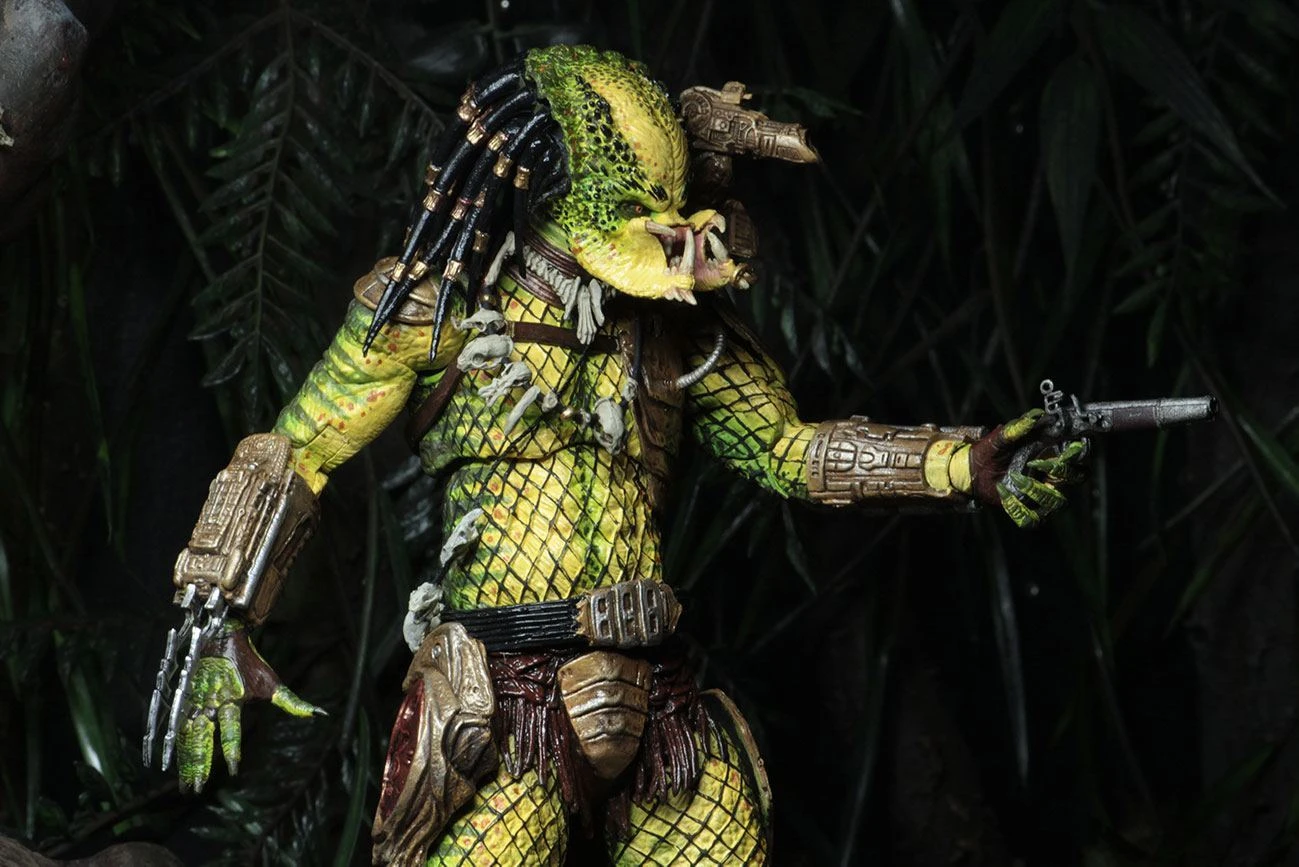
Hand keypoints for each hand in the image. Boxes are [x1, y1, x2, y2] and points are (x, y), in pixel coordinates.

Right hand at [176, 621, 323, 792]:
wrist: (223, 635)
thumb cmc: (250, 663)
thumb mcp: (271, 684)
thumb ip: (292, 703)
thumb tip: (319, 714)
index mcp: (232, 699)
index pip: (232, 730)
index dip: (233, 750)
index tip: (235, 770)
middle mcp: (210, 702)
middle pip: (202, 739)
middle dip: (200, 765)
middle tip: (197, 789)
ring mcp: (194, 701)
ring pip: (187, 737)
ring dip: (186, 761)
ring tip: (185, 784)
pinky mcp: (183, 700)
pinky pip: (176, 727)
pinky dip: (175, 747)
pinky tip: (172, 764)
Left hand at [967, 408, 1086, 527]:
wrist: (971, 469)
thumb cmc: (990, 450)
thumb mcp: (1000, 437)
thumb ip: (1017, 428)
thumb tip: (1035, 416)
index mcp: (1050, 455)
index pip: (1079, 457)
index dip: (1079, 453)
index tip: (1071, 447)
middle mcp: (1049, 475)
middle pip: (1076, 478)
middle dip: (1064, 472)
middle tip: (1042, 464)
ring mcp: (1039, 492)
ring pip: (1058, 500)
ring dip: (1040, 490)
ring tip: (1017, 479)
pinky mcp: (1025, 507)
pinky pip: (1033, 518)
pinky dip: (1023, 511)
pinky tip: (1007, 497)